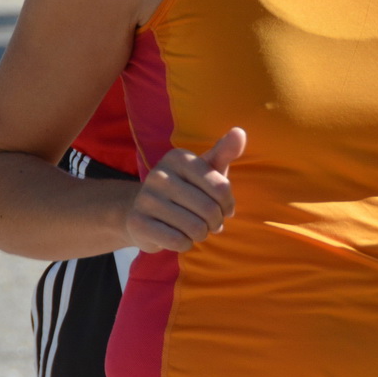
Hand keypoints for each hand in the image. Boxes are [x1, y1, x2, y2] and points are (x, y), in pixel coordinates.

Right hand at [125, 127, 244, 252]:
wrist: (144, 212)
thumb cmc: (186, 190)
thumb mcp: (206, 170)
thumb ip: (224, 152)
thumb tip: (240, 132)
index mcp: (177, 157)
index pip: (221, 188)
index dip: (228, 205)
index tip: (224, 208)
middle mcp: (159, 174)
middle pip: (209, 209)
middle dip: (216, 222)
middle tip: (211, 224)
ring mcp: (146, 198)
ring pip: (195, 228)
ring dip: (201, 234)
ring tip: (196, 230)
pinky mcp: (137, 222)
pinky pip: (177, 241)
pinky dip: (185, 244)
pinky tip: (179, 237)